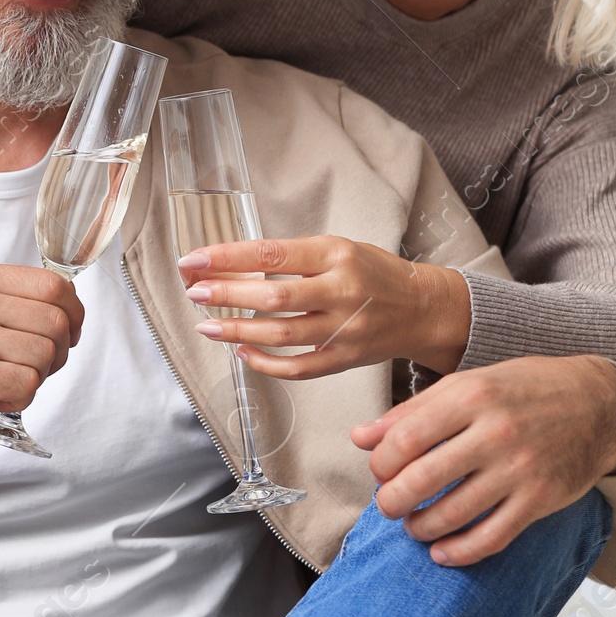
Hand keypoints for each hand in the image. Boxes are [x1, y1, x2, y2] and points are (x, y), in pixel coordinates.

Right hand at [0, 263, 82, 474]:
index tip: (69, 331)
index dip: (73, 312)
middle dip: (59, 350)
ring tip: (7, 383)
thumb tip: (55, 310)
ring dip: (37, 377)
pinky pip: (26, 385)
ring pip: (45, 354)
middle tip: (38, 366)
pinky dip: (19, 399)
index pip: (52, 283)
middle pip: (56, 319)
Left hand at [180, 235, 470, 376]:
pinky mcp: (344, 359)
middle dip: (226, 295)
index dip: (227, 257)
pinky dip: (265, 363)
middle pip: (273, 297)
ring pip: (281, 335)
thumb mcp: (338, 248)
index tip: (194, 260)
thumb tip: (230, 265)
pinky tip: (242, 353)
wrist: (422, 308)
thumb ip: (293, 258)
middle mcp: (341, 291)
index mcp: (336, 254)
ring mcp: (343, 329)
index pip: (271, 254)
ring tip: (207, 326)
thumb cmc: (374, 273)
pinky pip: (298, 368)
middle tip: (194, 292)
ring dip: (237, 331)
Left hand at [351, 355, 615, 565]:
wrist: (600, 402)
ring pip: (452, 514)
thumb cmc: (524, 390)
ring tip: (413, 525)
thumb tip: (360, 438)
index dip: (381, 463)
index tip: (380, 471)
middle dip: (392, 501)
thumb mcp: (467, 384)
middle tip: (388, 505)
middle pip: (422, 479)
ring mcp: (520, 469)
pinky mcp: (540, 500)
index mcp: (471, 396)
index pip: (405, 438)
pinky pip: (490, 538)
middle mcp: (495, 432)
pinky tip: (442, 552)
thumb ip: (412, 411)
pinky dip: (458, 552)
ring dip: (420, 528)